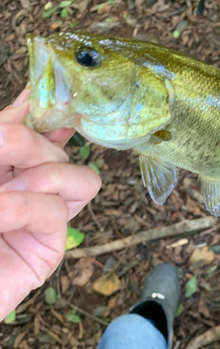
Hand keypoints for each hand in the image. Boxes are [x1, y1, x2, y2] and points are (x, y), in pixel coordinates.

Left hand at [0, 90, 100, 320]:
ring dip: (42, 174)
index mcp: (9, 169)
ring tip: (1, 192)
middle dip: (30, 143)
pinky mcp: (48, 250)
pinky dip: (24, 206)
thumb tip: (28, 99)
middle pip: (62, 151)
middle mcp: (31, 191)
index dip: (45, 114)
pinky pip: (55, 212)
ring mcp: (43, 221)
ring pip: (83, 179)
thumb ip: (3, 135)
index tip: (38, 98)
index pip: (41, 134)